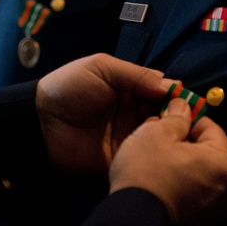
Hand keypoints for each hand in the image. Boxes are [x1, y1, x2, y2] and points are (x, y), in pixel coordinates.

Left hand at [36, 53, 172, 173]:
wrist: (39, 122)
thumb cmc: (68, 87)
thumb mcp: (102, 68)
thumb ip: (136, 74)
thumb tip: (171, 85)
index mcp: (130, 89)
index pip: (160, 92)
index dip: (175, 96)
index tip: (188, 100)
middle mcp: (133, 113)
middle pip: (164, 114)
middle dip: (177, 116)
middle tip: (185, 118)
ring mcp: (127, 136)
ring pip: (158, 136)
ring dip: (168, 134)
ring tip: (173, 132)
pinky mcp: (121, 157)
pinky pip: (143, 156)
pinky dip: (154, 153)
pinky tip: (161, 148)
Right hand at [109, 98, 226, 225]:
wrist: (131, 220)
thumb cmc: (146, 173)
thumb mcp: (157, 132)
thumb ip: (176, 116)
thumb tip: (182, 107)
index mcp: (225, 164)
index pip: (211, 128)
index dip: (188, 117)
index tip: (171, 114)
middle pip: (208, 152)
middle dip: (185, 141)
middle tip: (160, 136)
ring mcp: (215, 211)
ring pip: (200, 174)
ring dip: (182, 163)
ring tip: (156, 158)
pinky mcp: (200, 225)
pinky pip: (194, 195)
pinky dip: (180, 185)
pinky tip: (159, 180)